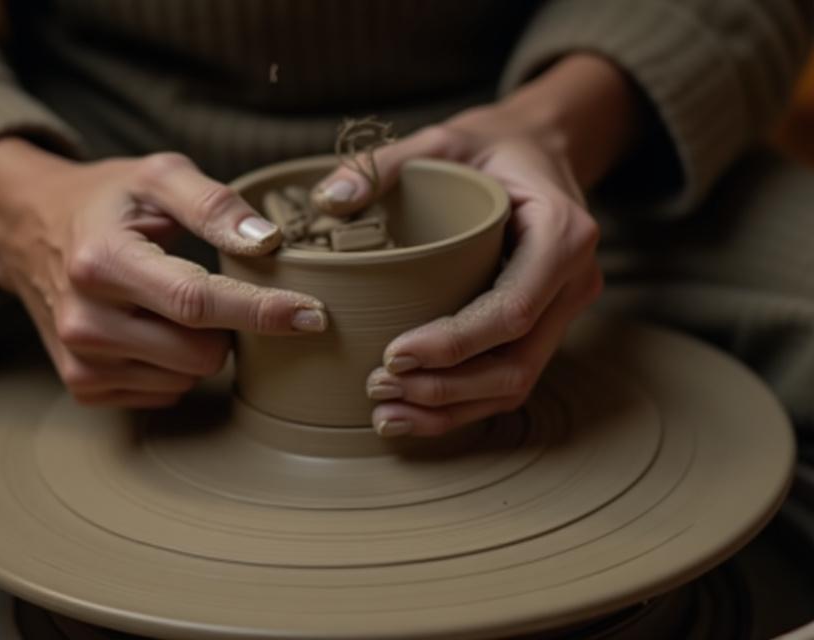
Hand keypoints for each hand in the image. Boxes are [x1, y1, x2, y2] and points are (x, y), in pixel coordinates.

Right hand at [0, 139, 326, 406]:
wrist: (28, 231)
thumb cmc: (105, 201)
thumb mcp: (157, 176)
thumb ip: (213, 204)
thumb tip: (268, 243)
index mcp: (102, 261)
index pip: (197, 301)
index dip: (262, 312)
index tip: (313, 316)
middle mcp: (84, 320)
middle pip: (202, 353)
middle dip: (229, 326)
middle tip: (212, 286)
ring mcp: (80, 361)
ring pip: (188, 378)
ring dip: (199, 345)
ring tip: (170, 304)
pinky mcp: (83, 386)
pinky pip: (165, 393)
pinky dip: (173, 365)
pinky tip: (152, 328)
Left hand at [313, 54, 637, 436]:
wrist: (541, 149)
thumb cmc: (492, 147)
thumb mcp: (443, 139)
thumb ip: (386, 164)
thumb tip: (328, 202)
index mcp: (561, 234)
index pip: (511, 311)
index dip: (453, 345)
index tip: (393, 355)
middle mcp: (573, 281)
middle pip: (515, 362)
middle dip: (445, 387)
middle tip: (378, 387)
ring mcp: (564, 309)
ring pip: (515, 383)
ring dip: (451, 408)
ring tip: (386, 413)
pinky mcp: (546, 327)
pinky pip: (510, 379)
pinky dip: (463, 405)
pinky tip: (413, 413)